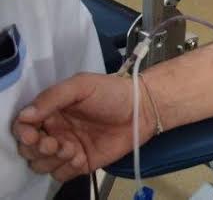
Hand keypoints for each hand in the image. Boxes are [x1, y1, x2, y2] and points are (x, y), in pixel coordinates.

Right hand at [13, 73, 151, 181]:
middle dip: (36, 149)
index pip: (24, 126)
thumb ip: (53, 97)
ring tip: (72, 148)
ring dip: (51, 160)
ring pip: (41, 164)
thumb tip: (24, 116)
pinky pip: (61, 174)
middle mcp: (55, 131)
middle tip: (54, 143)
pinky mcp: (81, 163)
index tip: (33, 134)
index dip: (23, 133)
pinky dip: (66, 169)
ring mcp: (67, 148)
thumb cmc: (112, 92)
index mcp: (52, 111)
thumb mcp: (82, 85)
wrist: (142, 108)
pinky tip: (81, 157)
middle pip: (28, 149)